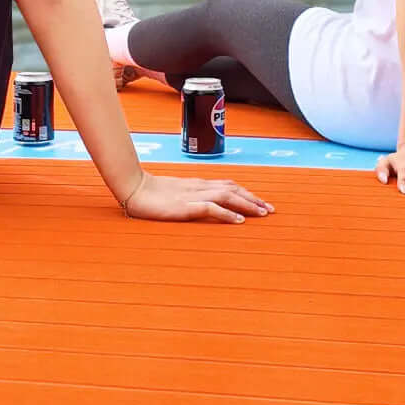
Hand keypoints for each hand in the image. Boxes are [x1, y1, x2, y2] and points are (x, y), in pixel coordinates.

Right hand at [120, 172, 273, 222]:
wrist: (133, 187)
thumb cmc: (152, 192)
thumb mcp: (176, 192)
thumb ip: (191, 195)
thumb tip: (207, 203)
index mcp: (198, 184)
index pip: (228, 185)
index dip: (246, 193)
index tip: (261, 203)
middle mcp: (200, 187)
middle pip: (233, 189)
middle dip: (253, 199)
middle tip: (270, 210)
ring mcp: (193, 195)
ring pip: (227, 196)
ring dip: (246, 205)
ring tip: (261, 214)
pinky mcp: (186, 206)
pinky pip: (211, 208)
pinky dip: (227, 213)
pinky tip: (238, 221)